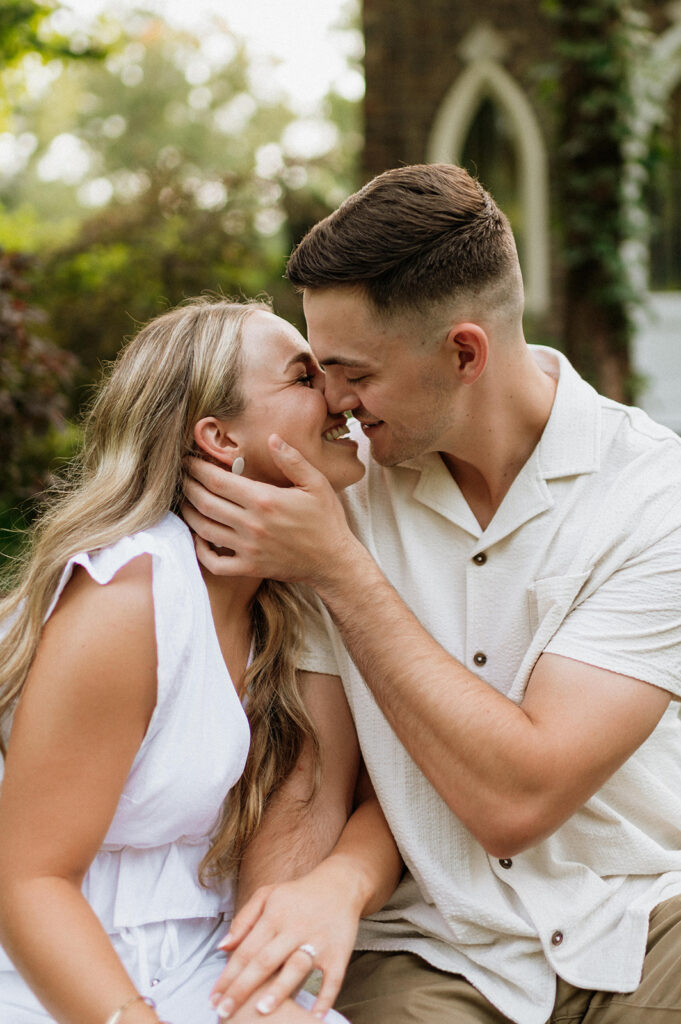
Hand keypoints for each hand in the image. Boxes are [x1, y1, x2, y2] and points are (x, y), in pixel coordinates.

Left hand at [182, 435, 358, 587]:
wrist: (334, 562)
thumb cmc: (326, 521)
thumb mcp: (316, 483)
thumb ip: (292, 459)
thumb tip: (272, 438)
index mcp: (265, 500)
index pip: (218, 480)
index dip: (197, 468)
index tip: (188, 460)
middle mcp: (252, 524)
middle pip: (205, 502)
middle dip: (188, 486)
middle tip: (181, 476)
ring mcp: (248, 549)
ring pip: (204, 529)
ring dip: (189, 513)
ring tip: (185, 500)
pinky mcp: (249, 568)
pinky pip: (214, 561)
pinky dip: (200, 549)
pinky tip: (200, 536)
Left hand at [209, 865, 361, 1020]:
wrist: (340, 884)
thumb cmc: (297, 895)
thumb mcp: (267, 895)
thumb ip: (243, 920)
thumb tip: (222, 947)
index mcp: (274, 916)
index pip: (246, 950)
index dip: (228, 976)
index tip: (214, 999)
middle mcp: (294, 929)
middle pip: (265, 961)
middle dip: (242, 989)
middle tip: (224, 1013)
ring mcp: (318, 941)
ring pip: (296, 968)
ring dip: (279, 990)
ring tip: (261, 1012)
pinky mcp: (339, 952)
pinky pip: (333, 979)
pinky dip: (325, 999)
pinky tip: (314, 1017)